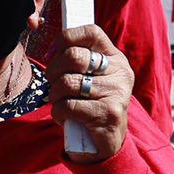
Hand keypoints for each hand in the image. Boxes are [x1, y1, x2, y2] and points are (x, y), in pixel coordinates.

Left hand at [46, 25, 134, 162]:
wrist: (108, 140)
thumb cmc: (91, 103)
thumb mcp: (90, 77)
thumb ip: (77, 59)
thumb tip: (52, 48)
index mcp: (115, 57)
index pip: (91, 32)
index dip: (66, 38)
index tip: (54, 53)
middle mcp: (120, 72)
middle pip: (74, 56)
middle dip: (53, 70)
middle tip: (52, 83)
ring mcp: (117, 93)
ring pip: (68, 83)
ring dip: (54, 95)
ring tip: (59, 102)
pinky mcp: (109, 114)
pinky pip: (69, 106)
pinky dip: (58, 112)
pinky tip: (64, 117)